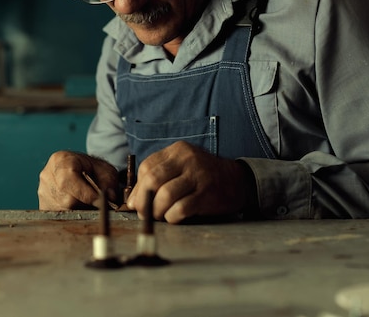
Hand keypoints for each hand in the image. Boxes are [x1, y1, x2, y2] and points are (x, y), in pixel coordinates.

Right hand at [38, 151, 118, 209]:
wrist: (79, 170)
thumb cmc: (92, 170)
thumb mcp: (105, 170)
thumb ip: (109, 182)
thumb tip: (110, 197)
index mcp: (60, 160)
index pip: (68, 180)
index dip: (86, 193)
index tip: (101, 201)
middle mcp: (47, 176)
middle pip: (67, 199)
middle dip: (86, 204)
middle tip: (100, 204)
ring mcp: (43, 192)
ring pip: (64, 211)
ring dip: (81, 211)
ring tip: (90, 203)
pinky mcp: (44, 206)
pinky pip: (60, 216)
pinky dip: (73, 215)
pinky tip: (80, 207)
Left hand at [126, 141, 253, 223]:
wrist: (236, 180)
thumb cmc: (201, 176)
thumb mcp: (180, 168)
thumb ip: (157, 179)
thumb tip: (132, 202)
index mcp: (177, 151)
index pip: (147, 167)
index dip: (138, 188)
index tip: (136, 202)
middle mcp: (187, 160)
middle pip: (153, 180)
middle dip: (144, 200)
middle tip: (144, 213)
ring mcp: (198, 176)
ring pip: (165, 195)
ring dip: (157, 211)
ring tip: (160, 215)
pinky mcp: (207, 194)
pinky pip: (181, 209)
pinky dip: (172, 217)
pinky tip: (174, 217)